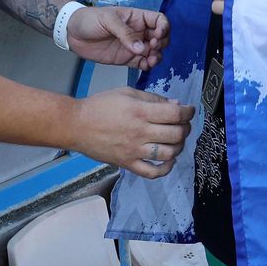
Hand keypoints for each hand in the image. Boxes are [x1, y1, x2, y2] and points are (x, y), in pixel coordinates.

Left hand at [66, 5, 168, 69]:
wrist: (72, 33)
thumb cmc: (90, 19)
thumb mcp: (108, 20)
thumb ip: (125, 33)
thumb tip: (140, 48)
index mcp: (137, 18)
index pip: (159, 20)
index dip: (163, 27)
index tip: (158, 35)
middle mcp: (138, 32)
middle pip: (160, 38)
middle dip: (161, 44)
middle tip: (153, 48)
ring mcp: (133, 46)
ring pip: (153, 52)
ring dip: (157, 57)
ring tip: (151, 60)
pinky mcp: (126, 59)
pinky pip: (142, 63)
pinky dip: (147, 66)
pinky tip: (146, 66)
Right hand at [71, 87, 194, 178]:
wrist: (76, 125)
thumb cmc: (100, 105)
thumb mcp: (127, 93)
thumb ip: (152, 99)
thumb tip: (176, 105)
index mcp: (140, 112)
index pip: (175, 114)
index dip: (188, 112)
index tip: (190, 111)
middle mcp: (140, 132)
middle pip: (175, 134)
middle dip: (185, 128)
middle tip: (184, 125)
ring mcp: (134, 150)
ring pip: (168, 154)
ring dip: (178, 147)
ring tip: (176, 141)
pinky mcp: (127, 164)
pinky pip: (152, 172)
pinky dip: (165, 169)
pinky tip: (168, 161)